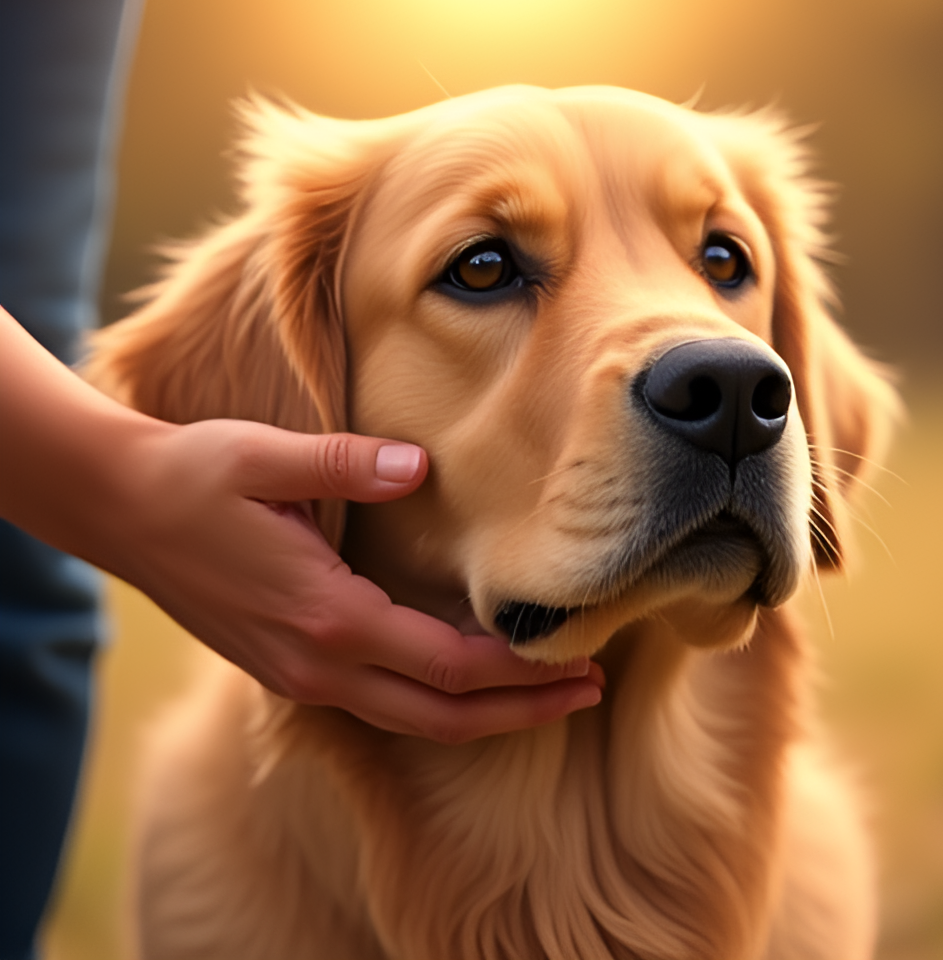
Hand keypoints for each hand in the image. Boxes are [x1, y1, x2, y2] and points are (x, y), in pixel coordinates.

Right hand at [109, 421, 604, 742]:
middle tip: (589, 693)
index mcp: (326, 617)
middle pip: (440, 714)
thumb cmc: (194, 478)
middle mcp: (316, 663)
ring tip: (546, 694)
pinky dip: (434, 701)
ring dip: (482, 713)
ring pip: (410, 719)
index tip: (580, 661)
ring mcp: (298, 675)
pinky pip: (378, 704)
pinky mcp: (287, 667)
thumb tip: (419, 466)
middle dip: (520, 710)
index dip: (519, 672)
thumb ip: (348, 464)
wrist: (119, 510)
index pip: (447, 666)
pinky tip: (464, 677)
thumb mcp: (266, 457)